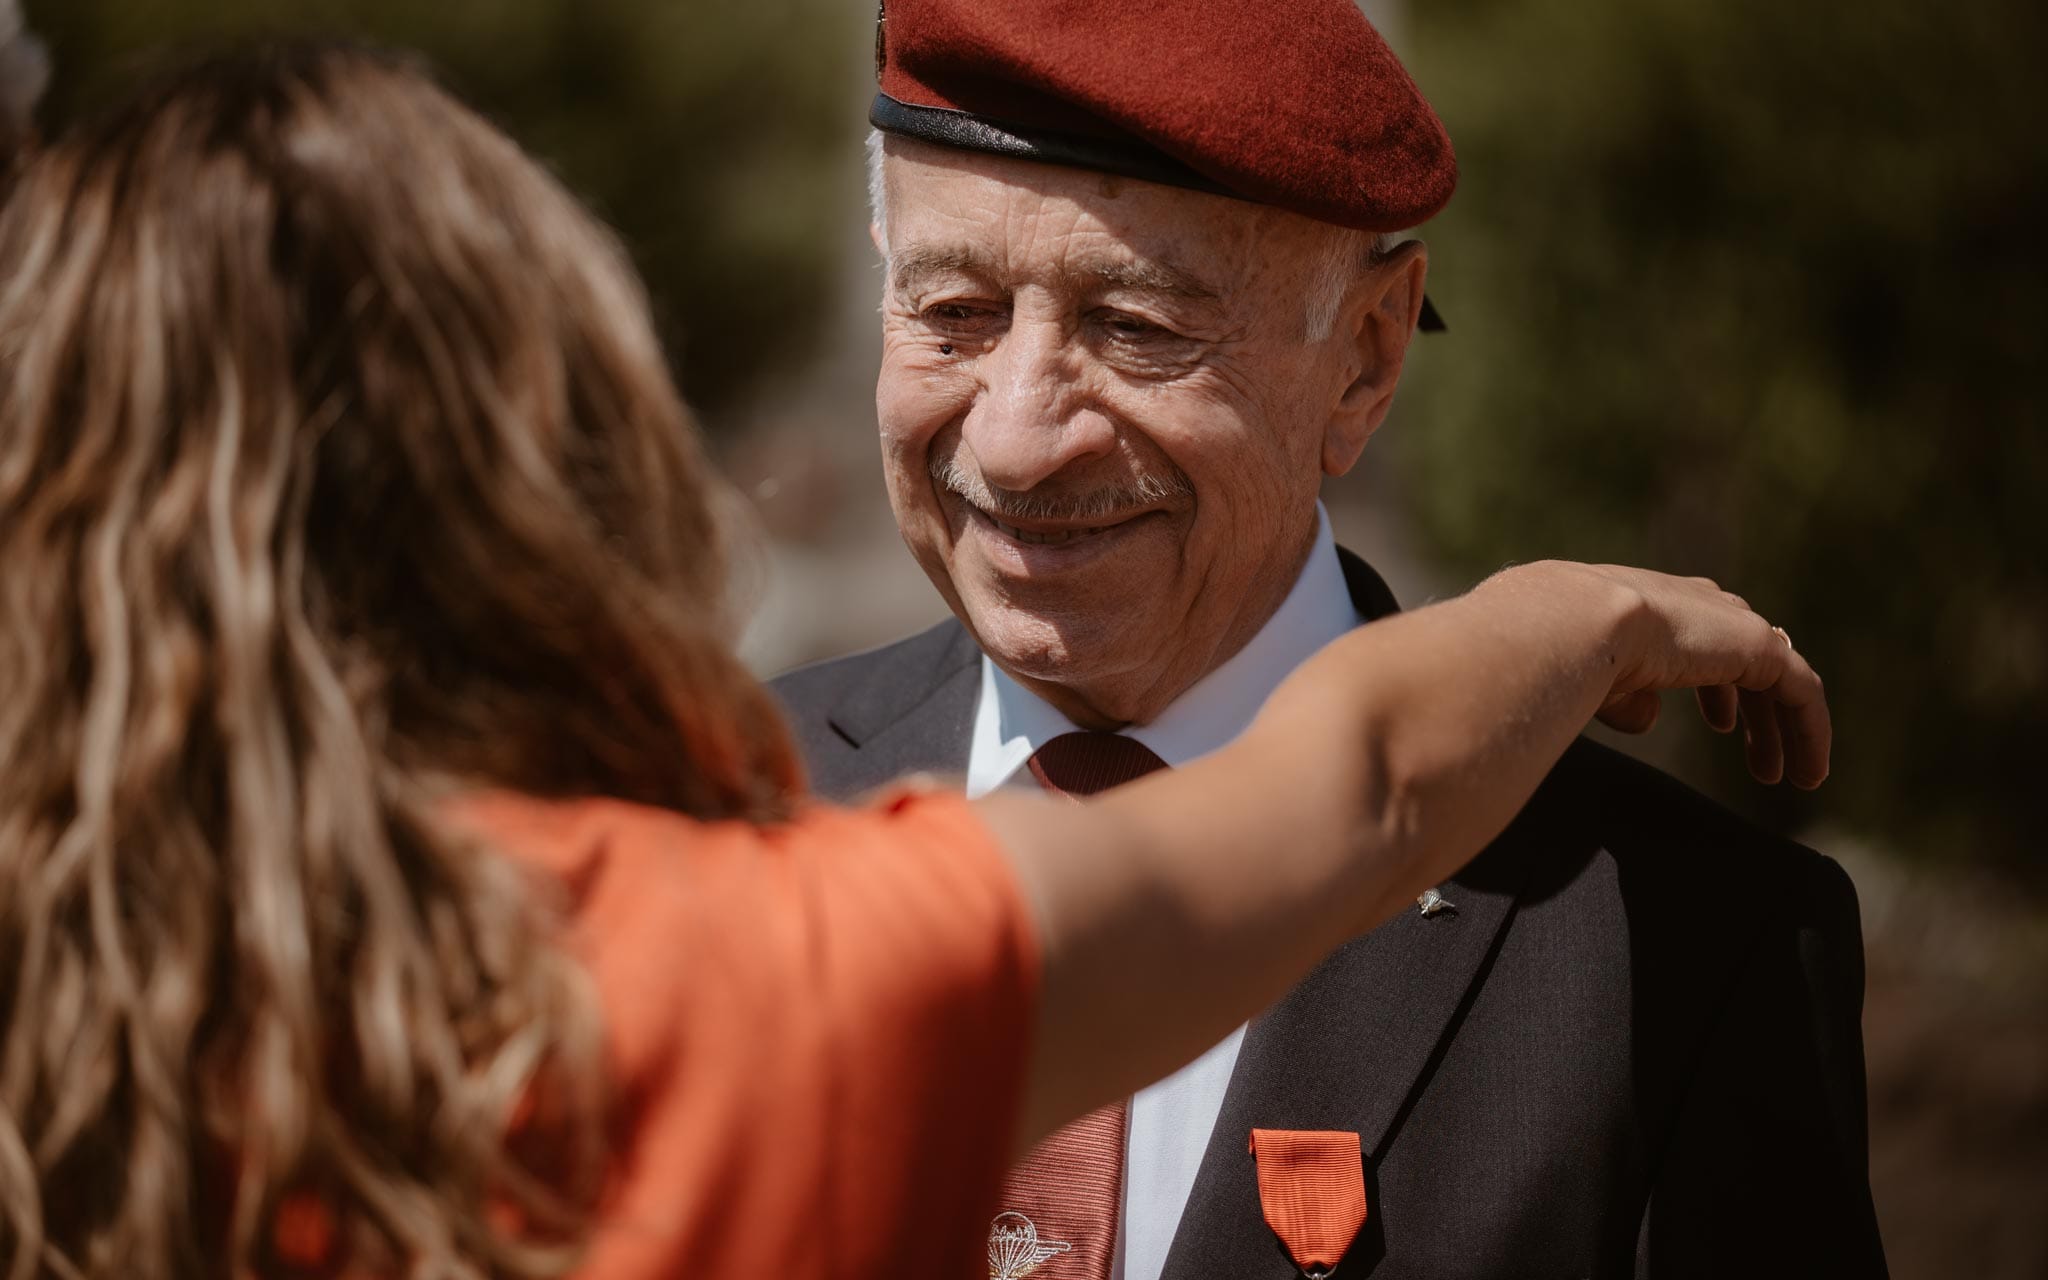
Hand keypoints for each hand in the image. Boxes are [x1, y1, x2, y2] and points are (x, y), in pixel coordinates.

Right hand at [1559, 565, 1829, 788]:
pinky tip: (1808, 771)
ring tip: (1792, 778)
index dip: (1719, 688)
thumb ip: (1628, 699)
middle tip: (1764, 766)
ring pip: (1782, 680)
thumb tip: (1648, 719)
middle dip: (1759, 716)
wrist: (1583, 625)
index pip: (1710, 642)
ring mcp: (1735, 623)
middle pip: (1752, 662)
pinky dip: (1810, 731)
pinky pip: (1802, 692)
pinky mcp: (1761, 647)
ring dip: (1788, 731)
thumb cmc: (1571, 652)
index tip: (1722, 726)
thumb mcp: (1599, 682)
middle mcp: (1704, 607)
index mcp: (1665, 607)